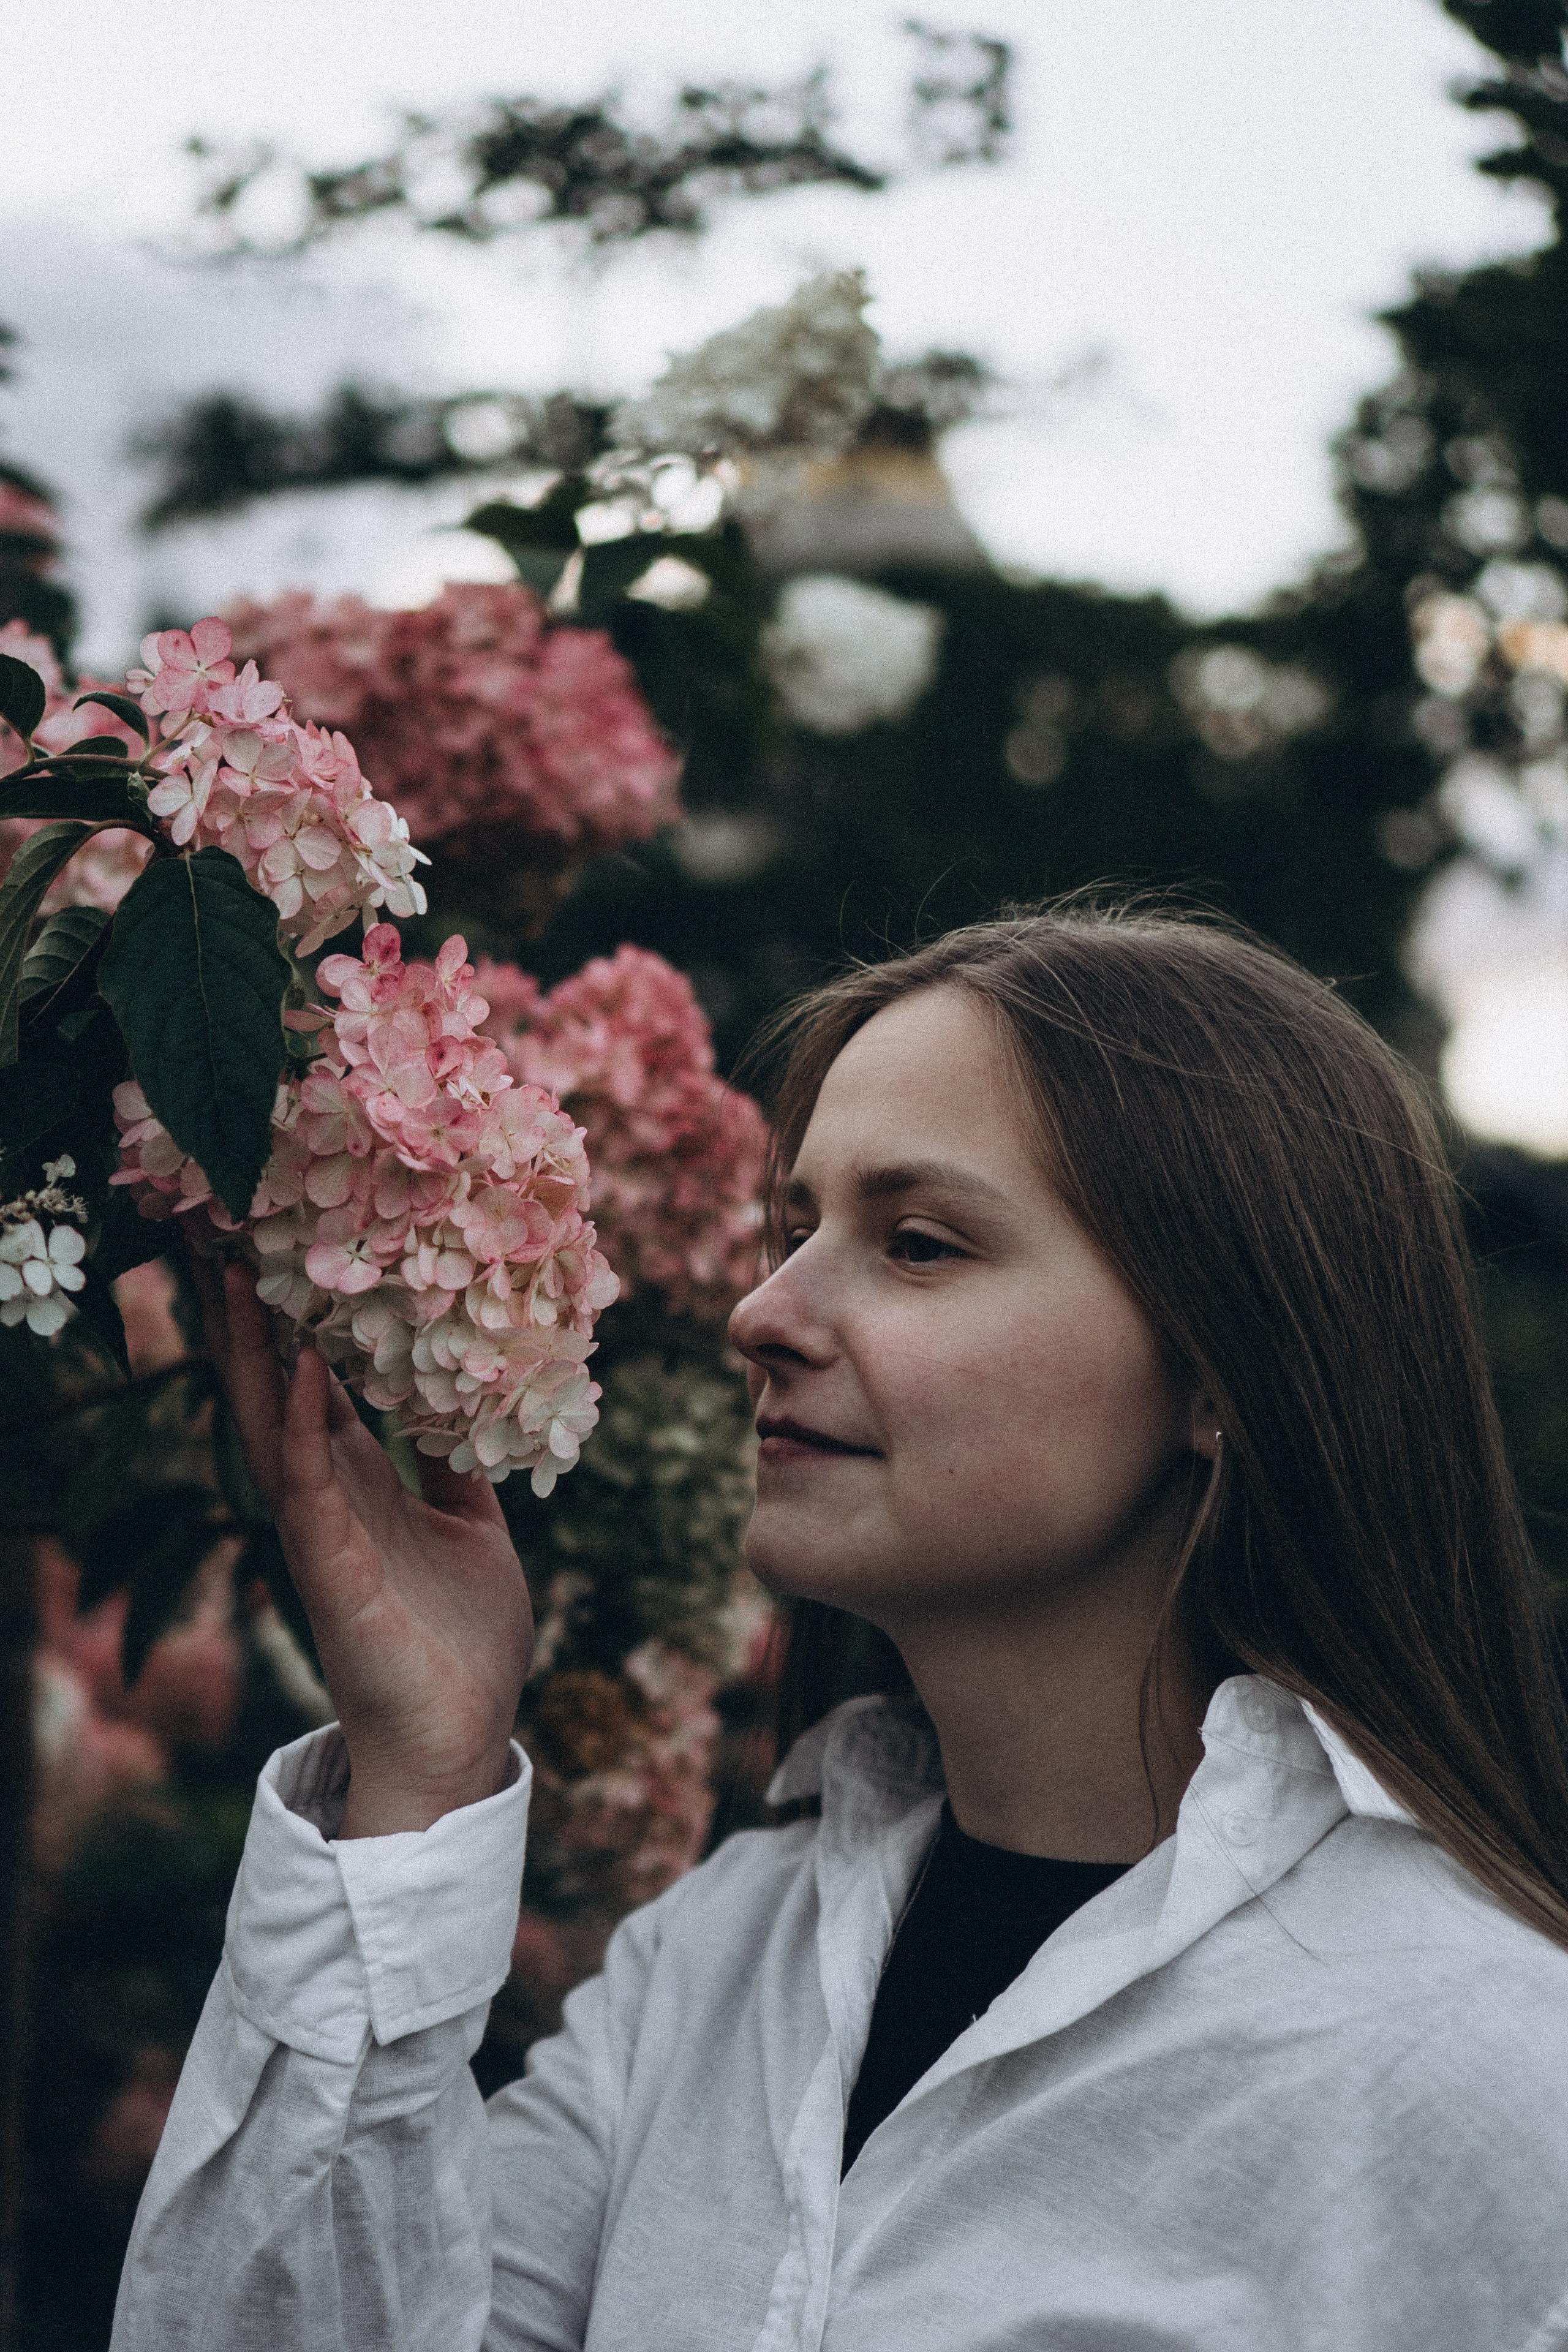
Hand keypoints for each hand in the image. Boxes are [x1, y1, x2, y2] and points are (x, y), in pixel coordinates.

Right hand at [196, 1255, 533, 1836]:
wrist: (461, 1733)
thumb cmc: (464, 1639)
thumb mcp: (473, 1525)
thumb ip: (456, 1463)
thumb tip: (461, 1400)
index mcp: (360, 1483)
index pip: (313, 1384)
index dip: (291, 1318)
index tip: (275, 1244)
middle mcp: (328, 1496)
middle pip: (273, 1387)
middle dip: (245, 1315)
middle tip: (221, 1231)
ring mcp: (321, 1530)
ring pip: (272, 1422)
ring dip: (251, 1351)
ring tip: (230, 1273)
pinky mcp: (331, 1567)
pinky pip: (312, 1483)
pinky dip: (307, 1424)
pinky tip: (303, 1370)